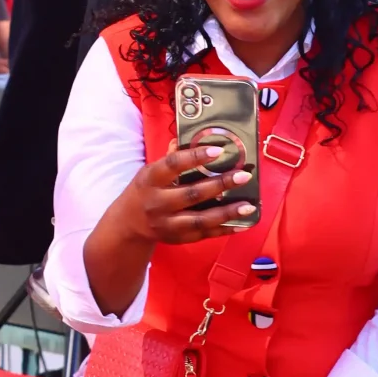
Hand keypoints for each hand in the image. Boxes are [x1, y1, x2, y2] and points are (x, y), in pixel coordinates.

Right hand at [116, 134, 257, 246]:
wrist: (129, 224)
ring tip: (249, 206)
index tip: (218, 150)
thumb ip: (170, 158)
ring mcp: (167, 223)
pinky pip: (204, 235)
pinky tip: (242, 224)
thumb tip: (188, 138)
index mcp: (150, 180)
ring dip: (227, 212)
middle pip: (191, 194)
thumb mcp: (150, 172)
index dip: (195, 157)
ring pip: (200, 219)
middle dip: (220, 185)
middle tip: (243, 176)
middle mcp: (158, 203)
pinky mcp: (178, 238)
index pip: (173, 165)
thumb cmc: (144, 191)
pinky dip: (224, 230)